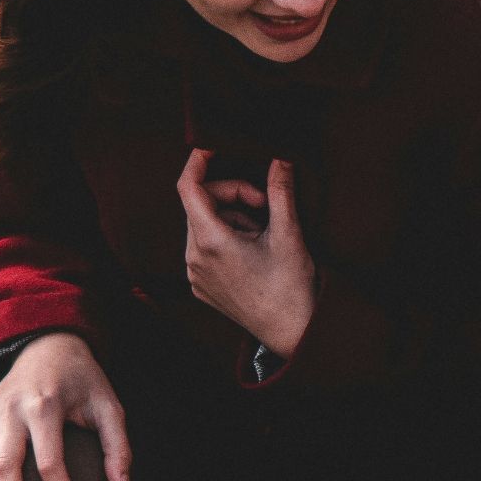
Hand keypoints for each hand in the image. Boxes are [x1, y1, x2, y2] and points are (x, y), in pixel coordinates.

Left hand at [176, 149, 316, 356]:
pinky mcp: (200, 287)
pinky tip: (251, 251)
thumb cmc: (291, 286)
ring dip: (230, 218)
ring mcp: (194, 275)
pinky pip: (203, 247)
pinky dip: (225, 238)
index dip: (198, 162)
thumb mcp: (288, 233)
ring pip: (203, 225)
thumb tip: (280, 157)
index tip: (213, 147)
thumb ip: (281, 191)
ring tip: (261, 235)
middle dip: (232, 195)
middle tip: (265, 204)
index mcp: (211, 241)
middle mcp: (194, 258)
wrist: (292, 332)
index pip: (188, 187)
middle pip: (200, 204)